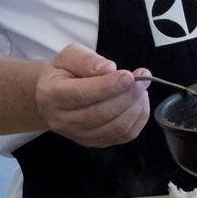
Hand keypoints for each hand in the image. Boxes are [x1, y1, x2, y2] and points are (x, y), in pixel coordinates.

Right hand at [35, 43, 150, 146]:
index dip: (108, 86)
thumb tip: (109, 69)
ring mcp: (79, 135)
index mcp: (53, 95)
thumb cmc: (63, 72)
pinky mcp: (95, 142)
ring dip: (135, 107)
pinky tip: (139, 102)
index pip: (82, 94)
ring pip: (115, 128)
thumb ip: (87, 60)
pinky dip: (137, 119)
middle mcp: (63, 120)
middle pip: (101, 113)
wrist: (53, 96)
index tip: (129, 76)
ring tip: (141, 88)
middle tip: (143, 79)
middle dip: (128, 95)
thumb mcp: (69, 55)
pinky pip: (123, 136)